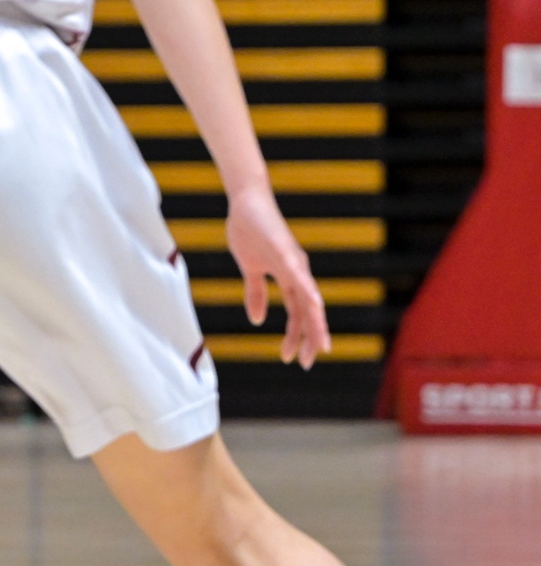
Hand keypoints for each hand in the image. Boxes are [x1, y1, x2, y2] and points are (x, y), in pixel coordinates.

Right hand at [226, 185, 329, 368]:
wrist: (247, 201)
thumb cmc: (250, 230)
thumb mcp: (250, 268)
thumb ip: (255, 293)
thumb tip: (258, 320)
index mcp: (290, 277)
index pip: (299, 313)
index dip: (298, 336)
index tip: (294, 358)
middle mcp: (299, 272)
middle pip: (309, 312)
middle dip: (309, 338)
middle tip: (306, 363)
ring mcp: (294, 262)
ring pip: (309, 299)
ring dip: (314, 324)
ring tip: (317, 345)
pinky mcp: (285, 252)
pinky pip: (298, 276)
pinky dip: (307, 292)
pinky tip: (313, 306)